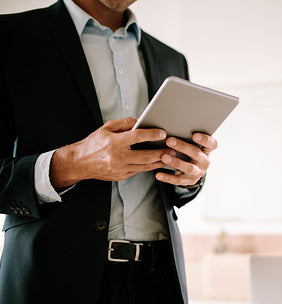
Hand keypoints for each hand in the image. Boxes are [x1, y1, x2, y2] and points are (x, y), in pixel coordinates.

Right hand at [50, 117, 172, 189]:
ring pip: (145, 166)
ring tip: (171, 157)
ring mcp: (120, 169)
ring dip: (160, 162)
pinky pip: (140, 171)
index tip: (162, 133)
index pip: (136, 137)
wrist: (80, 163)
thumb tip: (141, 120)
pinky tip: (159, 162)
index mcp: (113, 143)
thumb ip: (124, 123)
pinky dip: (151, 167)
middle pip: (145, 155)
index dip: (151, 134)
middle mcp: (117, 157)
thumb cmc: (94, 143)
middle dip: (161, 152)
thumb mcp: (106, 128)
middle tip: (173, 149)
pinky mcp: (122, 176)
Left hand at [155, 133, 217, 185]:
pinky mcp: (189, 181)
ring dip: (176, 162)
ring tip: (164, 157)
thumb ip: (186, 138)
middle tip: (169, 141)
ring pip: (188, 168)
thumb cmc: (188, 152)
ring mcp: (198, 172)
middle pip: (196, 153)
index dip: (205, 140)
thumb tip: (171, 126)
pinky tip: (158, 174)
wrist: (191, 171)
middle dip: (182, 147)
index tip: (194, 135)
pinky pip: (178, 180)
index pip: (212, 144)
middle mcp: (205, 162)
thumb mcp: (192, 145)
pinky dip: (167, 177)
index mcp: (207, 151)